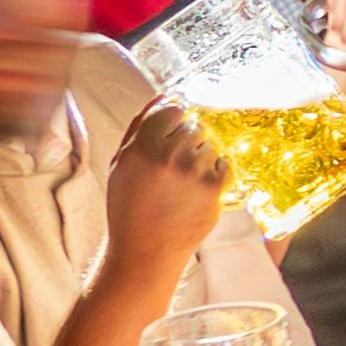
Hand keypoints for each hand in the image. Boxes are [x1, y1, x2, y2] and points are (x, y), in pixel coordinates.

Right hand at [99, 99, 232, 287]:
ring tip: (180, 185)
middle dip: (186, 143)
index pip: (172, 109)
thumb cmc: (130, 206)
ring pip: (210, 145)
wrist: (145, 251)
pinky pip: (223, 163)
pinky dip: (214, 174)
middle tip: (172, 170)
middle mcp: (171, 155)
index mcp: (143, 146)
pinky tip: (194, 193)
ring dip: (201, 159)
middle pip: (194, 127)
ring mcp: (195, 170)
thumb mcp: (122, 164)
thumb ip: (141, 126)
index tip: (168, 140)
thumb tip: (164, 95)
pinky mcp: (215, 186)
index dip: (172, 124)